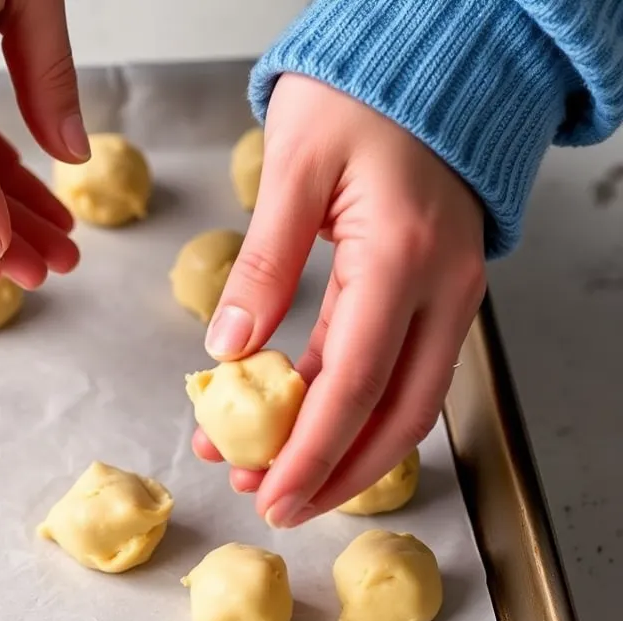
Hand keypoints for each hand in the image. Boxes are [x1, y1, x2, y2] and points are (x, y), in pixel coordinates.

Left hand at [193, 74, 485, 527]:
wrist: (429, 58)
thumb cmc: (360, 96)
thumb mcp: (293, 168)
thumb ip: (261, 267)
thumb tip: (228, 354)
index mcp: (401, 258)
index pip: (354, 386)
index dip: (310, 453)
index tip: (269, 494)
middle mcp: (442, 288)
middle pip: (397, 416)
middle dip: (336, 474)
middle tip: (276, 505)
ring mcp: (449, 293)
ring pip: (404, 402)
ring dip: (341, 448)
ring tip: (270, 471)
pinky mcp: (436, 293)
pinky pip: (396, 368)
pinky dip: (346, 403)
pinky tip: (295, 416)